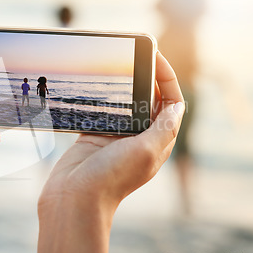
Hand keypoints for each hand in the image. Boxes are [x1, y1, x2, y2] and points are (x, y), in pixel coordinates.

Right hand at [36, 52, 183, 252]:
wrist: (74, 198)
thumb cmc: (111, 178)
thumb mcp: (145, 151)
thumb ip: (163, 128)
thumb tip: (178, 106)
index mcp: (158, 141)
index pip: (171, 104)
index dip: (168, 79)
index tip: (157, 57)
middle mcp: (140, 138)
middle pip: (150, 100)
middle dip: (148, 76)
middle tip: (138, 54)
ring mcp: (117, 136)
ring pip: (127, 102)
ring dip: (126, 84)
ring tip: (120, 63)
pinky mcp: (96, 135)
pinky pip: (104, 109)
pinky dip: (105, 95)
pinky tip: (100, 82)